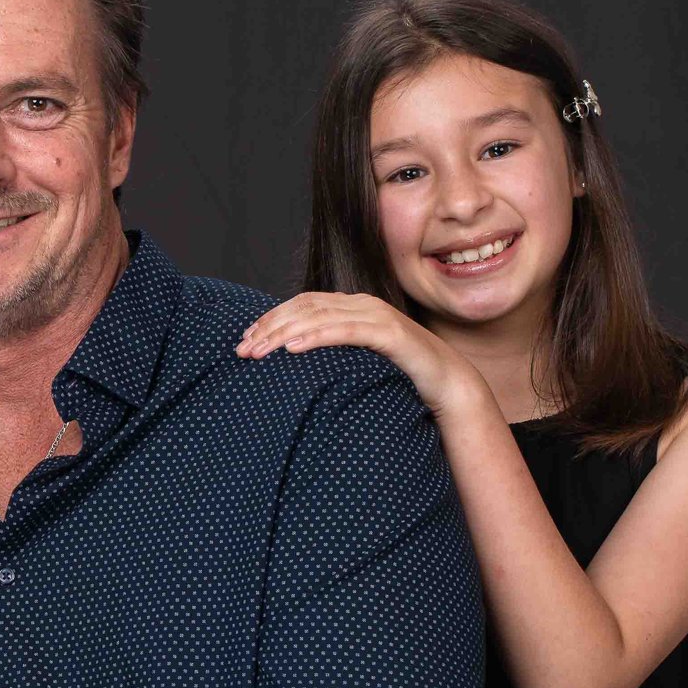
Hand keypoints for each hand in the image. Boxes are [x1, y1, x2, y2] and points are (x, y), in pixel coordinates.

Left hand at [236, 294, 486, 416]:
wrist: (446, 382)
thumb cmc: (398, 374)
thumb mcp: (355, 361)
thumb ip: (330, 354)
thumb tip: (292, 364)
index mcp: (351, 307)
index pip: (301, 305)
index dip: (270, 319)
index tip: (245, 339)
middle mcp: (361, 305)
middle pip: (303, 308)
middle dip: (268, 327)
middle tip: (242, 349)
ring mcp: (376, 316)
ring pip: (318, 317)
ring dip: (283, 333)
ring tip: (257, 350)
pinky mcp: (389, 333)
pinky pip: (344, 331)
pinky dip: (315, 337)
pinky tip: (292, 348)